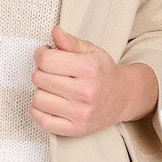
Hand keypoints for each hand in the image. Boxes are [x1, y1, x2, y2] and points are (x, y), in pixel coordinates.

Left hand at [30, 25, 156, 136]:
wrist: (124, 97)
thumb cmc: (104, 73)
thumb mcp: (92, 52)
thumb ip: (71, 42)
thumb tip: (55, 32)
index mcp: (89, 68)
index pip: (46, 60)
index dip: (41, 54)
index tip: (46, 55)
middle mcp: (85, 92)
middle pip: (39, 78)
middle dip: (41, 72)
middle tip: (51, 72)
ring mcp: (80, 113)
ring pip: (38, 99)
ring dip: (41, 91)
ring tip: (52, 88)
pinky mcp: (75, 129)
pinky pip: (42, 120)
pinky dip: (39, 111)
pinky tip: (49, 102)